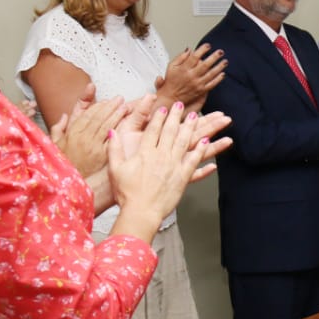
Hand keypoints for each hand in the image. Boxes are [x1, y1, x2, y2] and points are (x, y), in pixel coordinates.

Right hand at [50, 86, 125, 176]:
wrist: (68, 185)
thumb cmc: (63, 164)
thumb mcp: (55, 144)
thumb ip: (59, 128)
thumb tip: (64, 116)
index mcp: (72, 133)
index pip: (87, 115)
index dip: (98, 106)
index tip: (107, 100)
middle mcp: (83, 138)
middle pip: (99, 118)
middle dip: (110, 107)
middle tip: (120, 99)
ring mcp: (93, 147)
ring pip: (106, 126)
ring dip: (117, 115)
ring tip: (126, 107)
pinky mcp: (102, 156)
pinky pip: (112, 141)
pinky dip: (119, 131)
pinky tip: (126, 125)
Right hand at [108, 102, 232, 224]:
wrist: (141, 212)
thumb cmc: (127, 193)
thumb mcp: (116, 169)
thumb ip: (114, 149)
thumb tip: (111, 132)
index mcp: (145, 153)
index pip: (152, 130)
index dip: (158, 117)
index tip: (163, 108)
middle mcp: (161, 156)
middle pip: (170, 132)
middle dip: (176, 117)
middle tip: (181, 106)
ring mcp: (173, 166)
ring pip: (185, 142)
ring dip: (192, 128)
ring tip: (197, 117)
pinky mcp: (182, 178)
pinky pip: (194, 162)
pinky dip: (201, 152)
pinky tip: (207, 142)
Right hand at [156, 44, 226, 110]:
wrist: (171, 98)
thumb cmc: (171, 81)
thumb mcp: (171, 66)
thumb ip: (180, 57)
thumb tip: (189, 49)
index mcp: (184, 69)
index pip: (195, 57)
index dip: (202, 50)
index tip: (208, 46)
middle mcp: (191, 76)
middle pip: (205, 65)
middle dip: (214, 57)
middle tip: (220, 52)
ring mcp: (197, 84)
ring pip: (211, 74)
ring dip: (219, 67)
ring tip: (225, 61)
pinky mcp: (201, 91)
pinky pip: (212, 84)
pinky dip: (218, 79)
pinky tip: (222, 74)